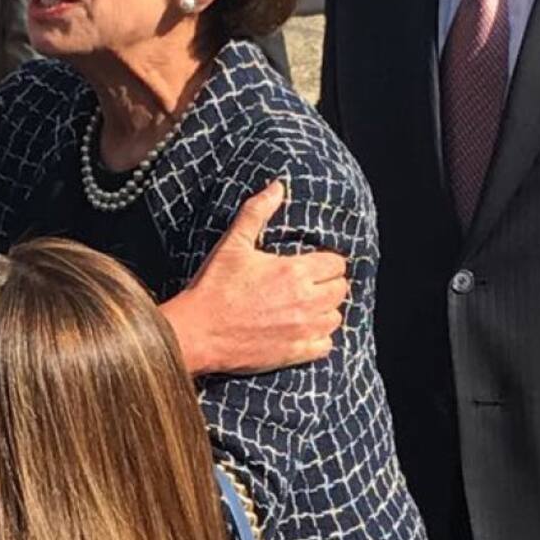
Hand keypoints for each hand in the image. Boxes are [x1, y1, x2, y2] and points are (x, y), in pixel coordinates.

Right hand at [161, 179, 349, 375]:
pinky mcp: (295, 353)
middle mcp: (305, 301)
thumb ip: (257, 212)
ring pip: (336, 318)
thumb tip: (277, 186)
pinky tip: (304, 330)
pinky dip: (320, 338)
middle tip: (310, 284)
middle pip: (341, 290)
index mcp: (294, 271)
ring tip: (308, 307)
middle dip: (328, 284)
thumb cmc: (214, 287)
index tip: (312, 264)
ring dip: (326, 310)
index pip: (336, 263)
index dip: (326, 262)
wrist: (198, 332)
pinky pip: (326, 345)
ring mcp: (302, 329)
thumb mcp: (233, 244)